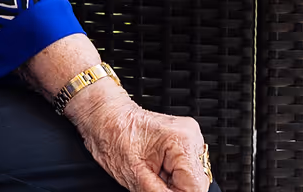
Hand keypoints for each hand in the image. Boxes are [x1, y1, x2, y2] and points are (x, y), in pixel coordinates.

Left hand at [70, 86, 208, 191]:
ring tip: (151, 172)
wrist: (107, 118)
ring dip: (172, 182)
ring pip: (190, 176)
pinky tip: (156, 168)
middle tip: (151, 181)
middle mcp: (191, 135)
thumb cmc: (115, 137)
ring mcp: (189, 136)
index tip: (159, 191)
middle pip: (196, 181)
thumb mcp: (136, 176)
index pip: (196, 186)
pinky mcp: (183, 140)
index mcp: (183, 141)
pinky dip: (171, 175)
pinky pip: (185, 168)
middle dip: (174, 188)